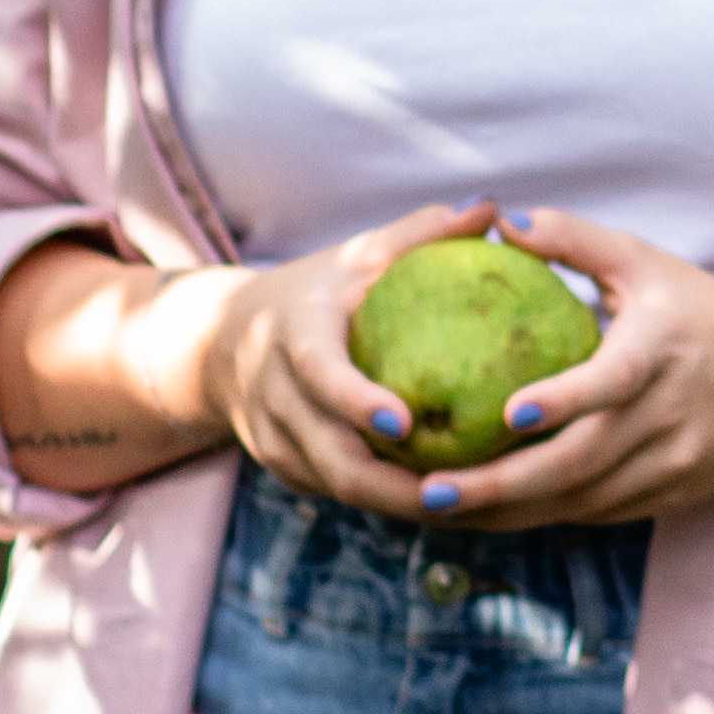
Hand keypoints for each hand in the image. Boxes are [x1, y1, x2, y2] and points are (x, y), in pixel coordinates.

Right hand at [0, 208, 476, 521]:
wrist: (223, 339)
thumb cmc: (318, 290)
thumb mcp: (360, 254)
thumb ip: (421, 233)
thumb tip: (490, 206)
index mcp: (293, 335)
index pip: (319, 373)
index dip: (355, 402)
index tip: (404, 425)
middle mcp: (275, 393)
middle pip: (331, 457)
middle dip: (393, 487)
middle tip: (458, 495)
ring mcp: (275, 438)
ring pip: (337, 486)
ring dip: (398, 505)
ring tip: (464, 507)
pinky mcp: (287, 468)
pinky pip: (339, 494)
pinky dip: (387, 504)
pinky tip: (445, 506)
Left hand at [398, 204, 713, 530]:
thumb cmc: (695, 309)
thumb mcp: (644, 262)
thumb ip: (574, 240)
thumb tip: (502, 222)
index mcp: (662, 350)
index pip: (614, 381)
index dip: (564, 400)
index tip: (506, 414)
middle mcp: (670, 415)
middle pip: (581, 464)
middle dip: (500, 485)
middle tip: (429, 490)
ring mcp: (673, 464)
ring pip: (580, 501)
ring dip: (506, 512)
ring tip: (436, 508)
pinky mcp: (669, 495)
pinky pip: (594, 514)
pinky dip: (538, 516)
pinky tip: (484, 514)